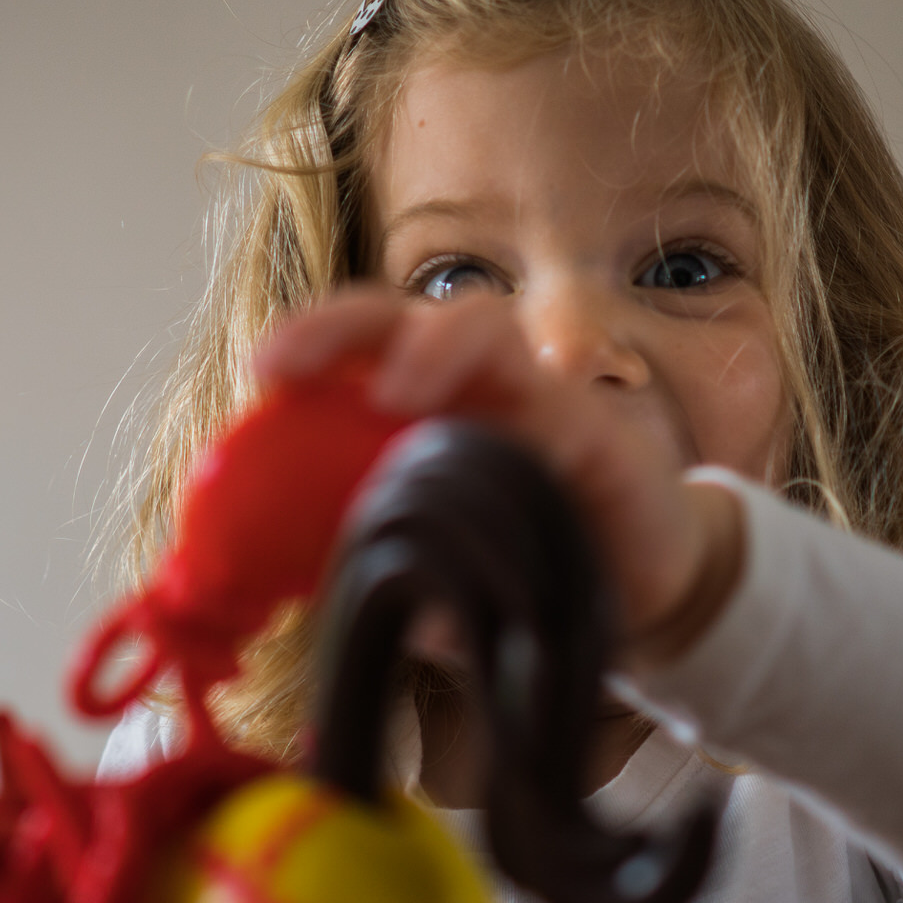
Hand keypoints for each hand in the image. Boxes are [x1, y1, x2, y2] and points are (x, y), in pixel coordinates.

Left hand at [255, 288, 742, 659]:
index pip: (357, 344)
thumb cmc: (524, 555)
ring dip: (433, 346)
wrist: (643, 587)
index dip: (307, 342)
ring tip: (393, 394)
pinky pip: (566, 415)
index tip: (259, 375)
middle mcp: (477, 380)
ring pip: (486, 326)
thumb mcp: (437, 567)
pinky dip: (531, 432)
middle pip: (405, 310)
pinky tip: (507, 463)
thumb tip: (335, 592)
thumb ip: (387, 566)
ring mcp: (539, 397)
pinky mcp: (603, 438)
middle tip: (290, 366)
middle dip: (341, 323)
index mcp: (426, 399)